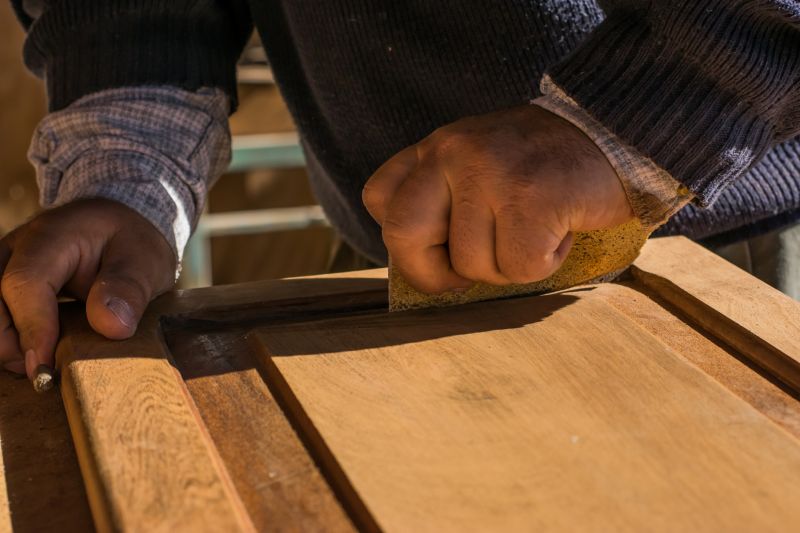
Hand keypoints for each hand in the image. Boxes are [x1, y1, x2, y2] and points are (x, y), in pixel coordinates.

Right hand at [0, 199, 175, 378]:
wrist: (117, 230)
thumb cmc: (131, 244)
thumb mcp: (145, 260)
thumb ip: (129, 288)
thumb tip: (111, 327)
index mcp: (50, 237)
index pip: (24, 283)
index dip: (32, 329)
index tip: (44, 367)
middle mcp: (14, 250)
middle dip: (12, 345)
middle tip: (49, 372)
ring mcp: (1, 268)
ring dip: (9, 345)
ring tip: (47, 362)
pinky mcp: (1, 287)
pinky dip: (12, 341)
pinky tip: (39, 352)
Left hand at [363, 104, 633, 292]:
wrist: (615, 131)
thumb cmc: (545, 166)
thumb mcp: (481, 166)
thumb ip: (448, 200)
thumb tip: (429, 271)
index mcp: (436, 146)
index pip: (379, 199)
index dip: (406, 242)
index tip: (440, 253)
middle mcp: (453, 152)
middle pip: (404, 235)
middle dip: (433, 274)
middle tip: (468, 278)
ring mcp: (489, 172)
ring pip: (471, 263)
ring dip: (508, 268)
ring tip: (538, 232)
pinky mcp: (531, 196)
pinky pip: (519, 266)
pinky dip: (545, 263)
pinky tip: (561, 231)